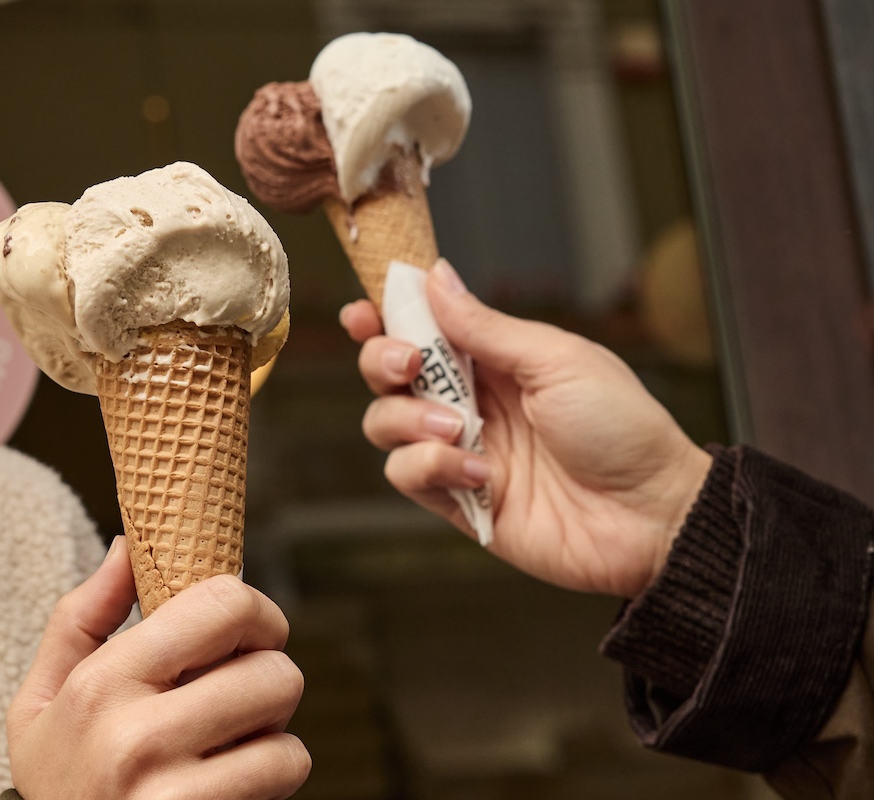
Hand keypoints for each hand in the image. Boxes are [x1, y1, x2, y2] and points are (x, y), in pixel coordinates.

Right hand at [7, 538, 309, 798]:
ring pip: (287, 732)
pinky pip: (283, 777)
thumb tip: (128, 547)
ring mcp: (174, 793)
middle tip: (234, 698)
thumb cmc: (60, 782)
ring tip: (226, 746)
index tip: (247, 631)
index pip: (222, 603)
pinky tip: (228, 785)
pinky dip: (271, 781)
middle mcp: (137, 737)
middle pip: (273, 669)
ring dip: (270, 736)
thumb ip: (80, 618)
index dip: (254, 610)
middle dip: (265, 680)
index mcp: (101, 684)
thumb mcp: (38, 702)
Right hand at [341, 260, 711, 597]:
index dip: (382, 317)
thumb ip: (487, 326)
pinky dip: (430, 467)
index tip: (362, 312)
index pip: (419, 329)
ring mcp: (458, 450)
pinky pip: (406, 476)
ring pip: (384, 424)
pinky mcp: (457, 500)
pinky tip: (478, 471)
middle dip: (381, 361)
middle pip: (385, 373)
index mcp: (493, 359)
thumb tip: (435, 276)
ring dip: (408, 419)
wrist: (651, 515)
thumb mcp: (557, 360)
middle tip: (409, 364)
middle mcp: (468, 401)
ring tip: (459, 428)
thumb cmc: (622, 429)